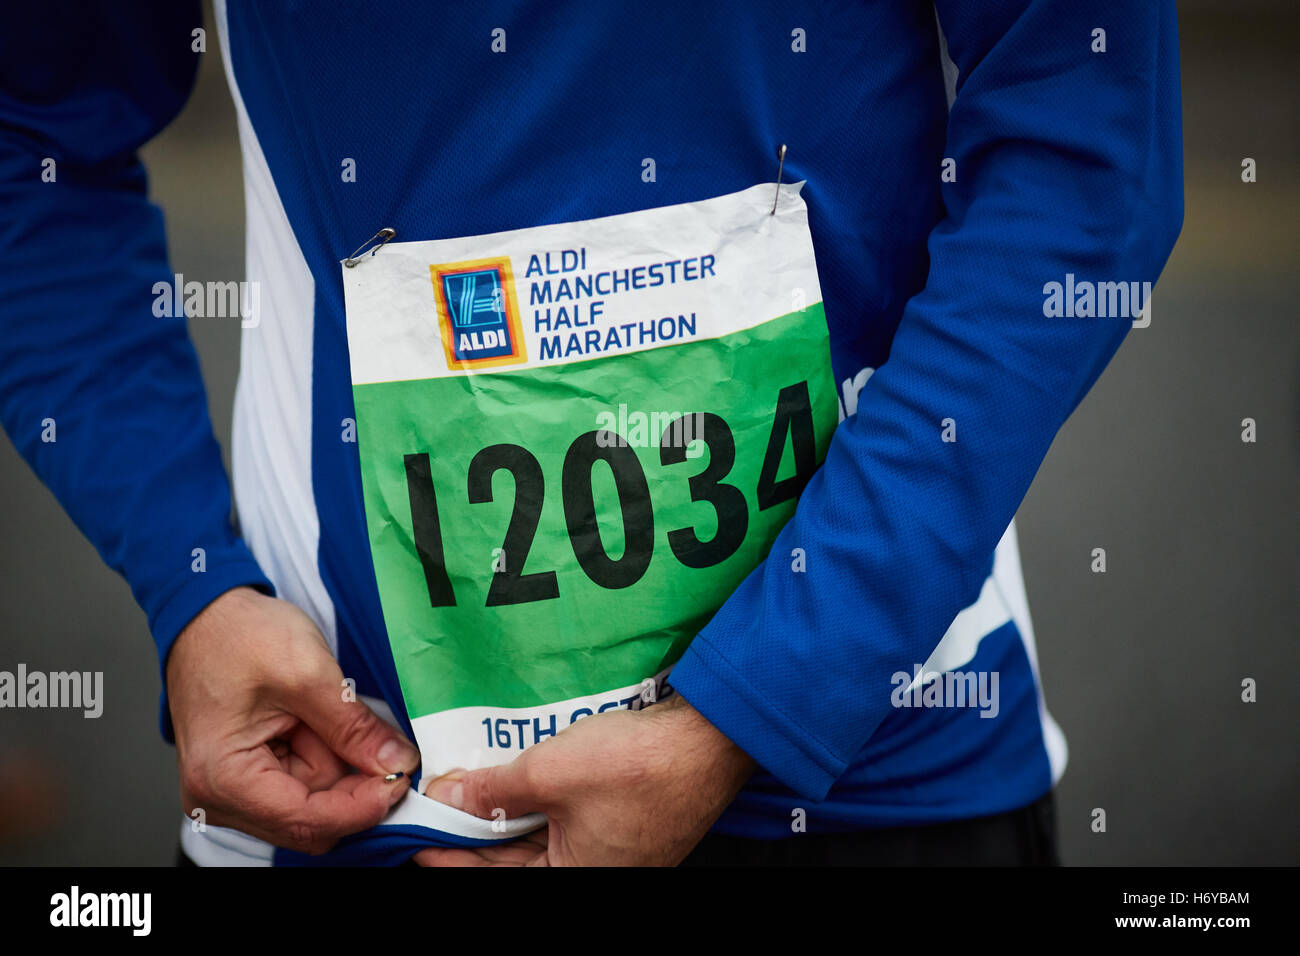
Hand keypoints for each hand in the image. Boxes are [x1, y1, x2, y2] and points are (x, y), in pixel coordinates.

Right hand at [165, 586, 418, 853]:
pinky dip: (325, 759)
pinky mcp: (250, 777)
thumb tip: (396, 764)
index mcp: (222, 779)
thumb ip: (354, 728)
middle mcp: (219, 797)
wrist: (208, 613)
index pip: (306, 821)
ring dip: (337, 767)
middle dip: (352, 787)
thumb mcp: (308, 674)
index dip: (362, 807)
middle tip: (385, 747)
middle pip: (311, 822)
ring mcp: (233, 791)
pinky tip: (319, 724)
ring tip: (326, 715)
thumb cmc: (237, 635)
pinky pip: (303, 786)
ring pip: (313, 805)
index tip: (401, 781)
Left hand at [414, 691, 754, 865]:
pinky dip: (542, 801)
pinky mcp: (631, 822)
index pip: (498, 879)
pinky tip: (521, 774)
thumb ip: (492, 790)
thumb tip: (449, 798)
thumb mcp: (549, 773)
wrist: (711, 739)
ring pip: (546, 838)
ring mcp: (617, 849)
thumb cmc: (639, 765)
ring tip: (474, 785)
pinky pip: (572, 819)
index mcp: (578, 878)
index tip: (421, 838)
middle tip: (441, 805)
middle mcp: (599, 871)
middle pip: (520, 861)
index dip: (454, 857)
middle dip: (478, 832)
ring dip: (510, 813)